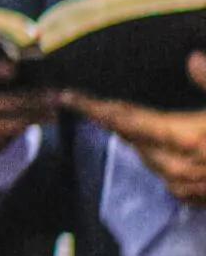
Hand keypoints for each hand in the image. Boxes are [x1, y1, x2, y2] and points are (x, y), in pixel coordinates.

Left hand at [63, 52, 205, 205]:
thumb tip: (191, 58)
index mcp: (183, 139)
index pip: (123, 119)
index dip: (91, 106)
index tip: (63, 94)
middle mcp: (176, 166)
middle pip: (129, 137)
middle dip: (110, 117)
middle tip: (90, 98)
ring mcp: (185, 186)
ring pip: (144, 155)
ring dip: (134, 136)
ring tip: (125, 115)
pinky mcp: (195, 198)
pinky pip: (163, 172)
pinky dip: (157, 155)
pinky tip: (163, 142)